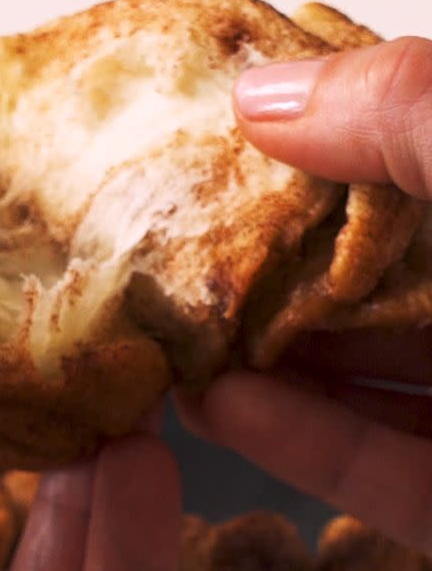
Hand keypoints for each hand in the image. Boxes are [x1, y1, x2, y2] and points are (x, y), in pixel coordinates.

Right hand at [178, 37, 431, 553]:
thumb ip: (409, 118)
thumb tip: (261, 95)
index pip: (397, 166)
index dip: (304, 154)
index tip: (205, 149)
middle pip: (366, 287)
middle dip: (263, 275)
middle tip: (163, 262)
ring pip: (363, 384)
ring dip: (263, 367)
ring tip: (165, 344)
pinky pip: (383, 474)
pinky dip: (303, 445)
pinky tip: (222, 413)